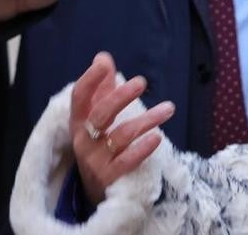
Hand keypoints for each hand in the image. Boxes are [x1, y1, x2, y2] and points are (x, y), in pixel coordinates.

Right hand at [69, 52, 175, 204]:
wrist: (94, 191)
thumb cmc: (97, 145)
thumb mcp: (95, 118)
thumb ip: (101, 88)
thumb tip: (102, 57)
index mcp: (79, 122)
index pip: (79, 97)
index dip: (89, 80)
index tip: (103, 64)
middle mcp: (84, 140)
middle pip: (100, 115)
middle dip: (120, 96)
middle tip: (142, 82)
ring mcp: (95, 160)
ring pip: (120, 136)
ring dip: (147, 120)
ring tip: (169, 108)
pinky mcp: (109, 177)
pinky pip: (127, 161)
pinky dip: (142, 149)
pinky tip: (157, 137)